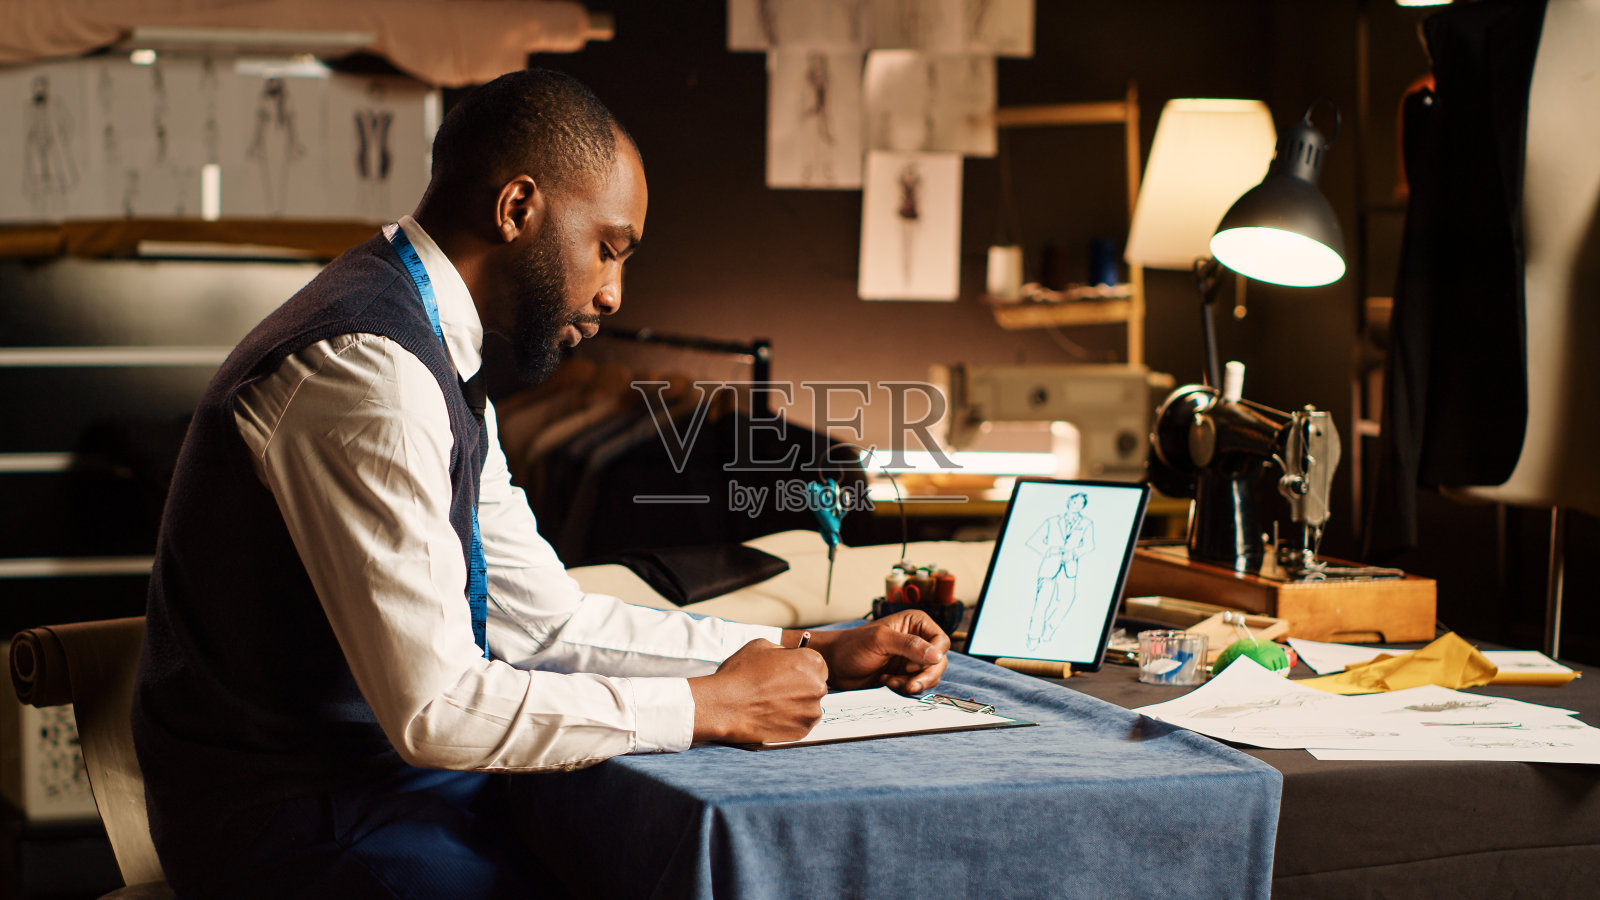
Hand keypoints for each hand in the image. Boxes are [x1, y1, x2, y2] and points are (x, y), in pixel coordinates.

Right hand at [688, 639, 826, 743]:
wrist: (725, 706)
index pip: (816, 664)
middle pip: (815, 686)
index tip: (788, 674)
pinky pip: (801, 723)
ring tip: (771, 704)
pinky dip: (790, 721)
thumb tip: (788, 657)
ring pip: (809, 706)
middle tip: (777, 690)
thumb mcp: (762, 646)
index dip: (800, 669)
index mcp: (812, 661)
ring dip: (796, 705)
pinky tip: (772, 716)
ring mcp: (812, 711)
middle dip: (800, 687)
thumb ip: (782, 651)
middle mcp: (818, 686)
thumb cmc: (741, 673)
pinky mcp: (803, 731)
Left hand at [802, 611, 949, 693]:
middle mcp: (918, 639)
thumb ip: (909, 645)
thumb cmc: (852, 646)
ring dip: (914, 683)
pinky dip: (905, 688)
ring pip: (931, 676)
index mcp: (916, 623)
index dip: (933, 656)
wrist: (834, 665)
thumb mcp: (880, 641)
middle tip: (909, 685)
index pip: (941, 641)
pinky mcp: (905, 675)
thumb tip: (937, 655)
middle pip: (940, 662)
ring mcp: (912, 659)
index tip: (913, 666)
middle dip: (925, 676)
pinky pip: (918, 685)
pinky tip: (887, 682)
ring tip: (890, 681)